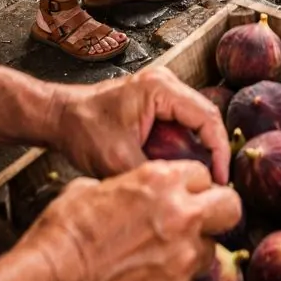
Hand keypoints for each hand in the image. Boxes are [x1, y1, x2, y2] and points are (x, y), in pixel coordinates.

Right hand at [21, 160, 241, 280]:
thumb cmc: (60, 241)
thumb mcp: (85, 192)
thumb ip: (120, 190)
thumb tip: (120, 195)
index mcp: (159, 183)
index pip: (201, 174)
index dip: (192, 186)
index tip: (183, 197)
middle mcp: (182, 219)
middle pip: (230, 208)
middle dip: (218, 213)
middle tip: (197, 224)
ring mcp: (184, 263)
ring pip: (208, 254)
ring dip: (189, 256)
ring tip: (154, 265)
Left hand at [47, 66, 231, 183]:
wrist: (59, 117)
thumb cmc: (82, 129)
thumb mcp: (117, 160)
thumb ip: (152, 175)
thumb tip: (182, 196)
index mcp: (160, 88)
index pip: (207, 117)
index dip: (220, 150)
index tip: (220, 180)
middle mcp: (166, 83)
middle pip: (206, 118)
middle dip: (213, 152)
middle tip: (216, 184)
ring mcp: (161, 91)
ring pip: (196, 122)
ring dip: (200, 150)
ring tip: (204, 180)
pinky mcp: (155, 102)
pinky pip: (181, 125)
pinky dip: (185, 147)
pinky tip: (182, 169)